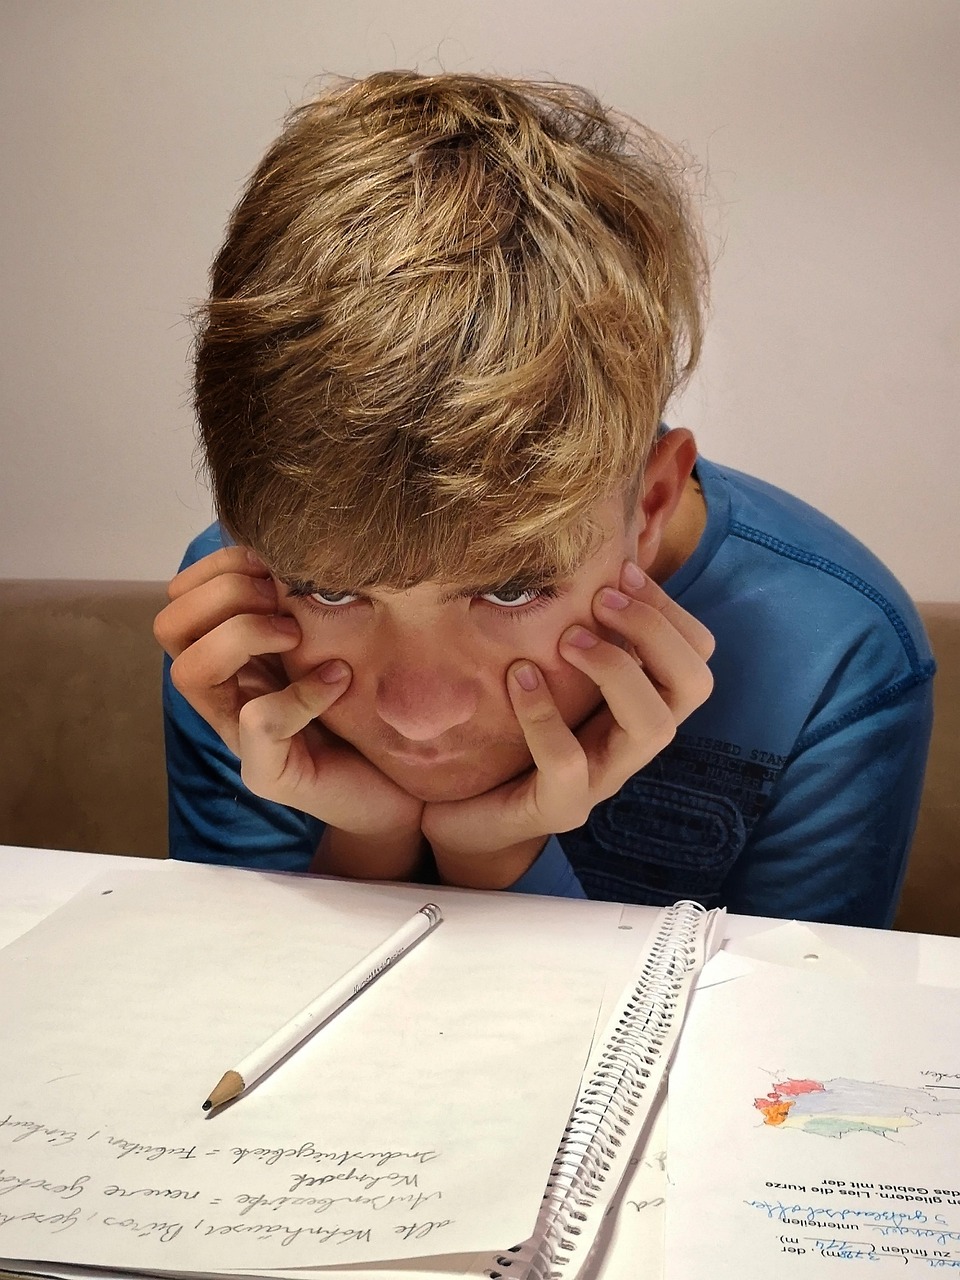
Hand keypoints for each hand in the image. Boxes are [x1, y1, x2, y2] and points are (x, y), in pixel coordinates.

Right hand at [154, 546, 424, 877]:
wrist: (403, 789)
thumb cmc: (371, 713)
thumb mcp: (341, 641)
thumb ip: (312, 603)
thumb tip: (304, 542)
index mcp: (237, 656)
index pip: (182, 597)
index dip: (220, 567)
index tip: (275, 562)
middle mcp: (226, 693)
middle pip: (171, 628)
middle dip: (227, 596)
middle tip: (286, 603)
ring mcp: (239, 737)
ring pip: (190, 671)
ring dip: (243, 636)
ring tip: (298, 636)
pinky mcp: (267, 773)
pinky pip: (257, 720)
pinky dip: (300, 694)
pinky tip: (340, 681)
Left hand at [421, 562, 714, 888]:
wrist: (460, 813)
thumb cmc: (504, 735)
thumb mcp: (546, 675)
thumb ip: (570, 632)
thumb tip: (576, 557)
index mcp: (638, 705)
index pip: (695, 655)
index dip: (669, 609)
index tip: (621, 571)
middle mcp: (632, 743)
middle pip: (695, 685)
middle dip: (654, 630)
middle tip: (600, 600)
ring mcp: (602, 781)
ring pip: (654, 727)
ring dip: (616, 668)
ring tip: (566, 637)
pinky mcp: (558, 808)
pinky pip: (569, 764)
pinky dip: (544, 715)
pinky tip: (518, 676)